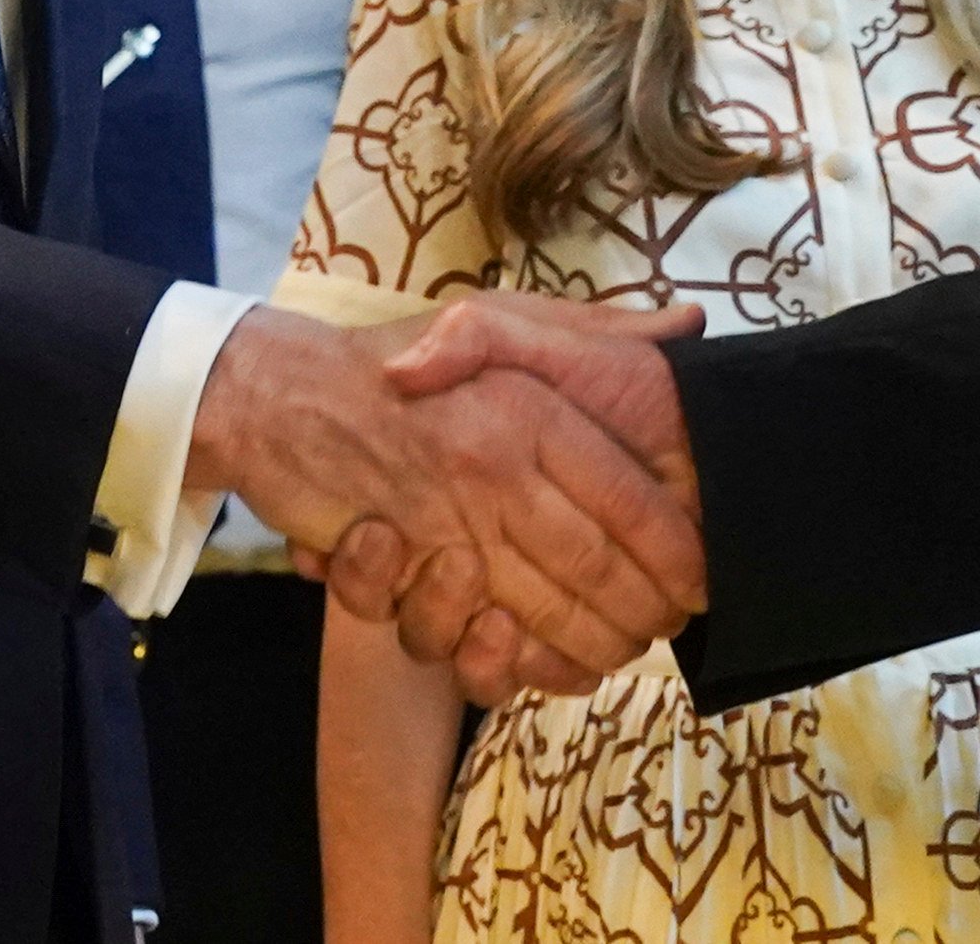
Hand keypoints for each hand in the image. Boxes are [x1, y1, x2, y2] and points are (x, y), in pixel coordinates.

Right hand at [193, 304, 705, 694]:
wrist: (278, 389)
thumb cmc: (395, 356)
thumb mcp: (499, 318)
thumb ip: (596, 328)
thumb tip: (689, 317)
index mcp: (531, 406)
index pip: (628, 495)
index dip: (674, 549)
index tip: (701, 577)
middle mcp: (495, 466)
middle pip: (597, 565)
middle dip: (645, 609)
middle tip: (667, 625)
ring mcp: (447, 522)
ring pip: (545, 611)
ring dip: (592, 643)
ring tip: (617, 646)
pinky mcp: (402, 571)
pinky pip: (473, 640)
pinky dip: (513, 661)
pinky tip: (538, 652)